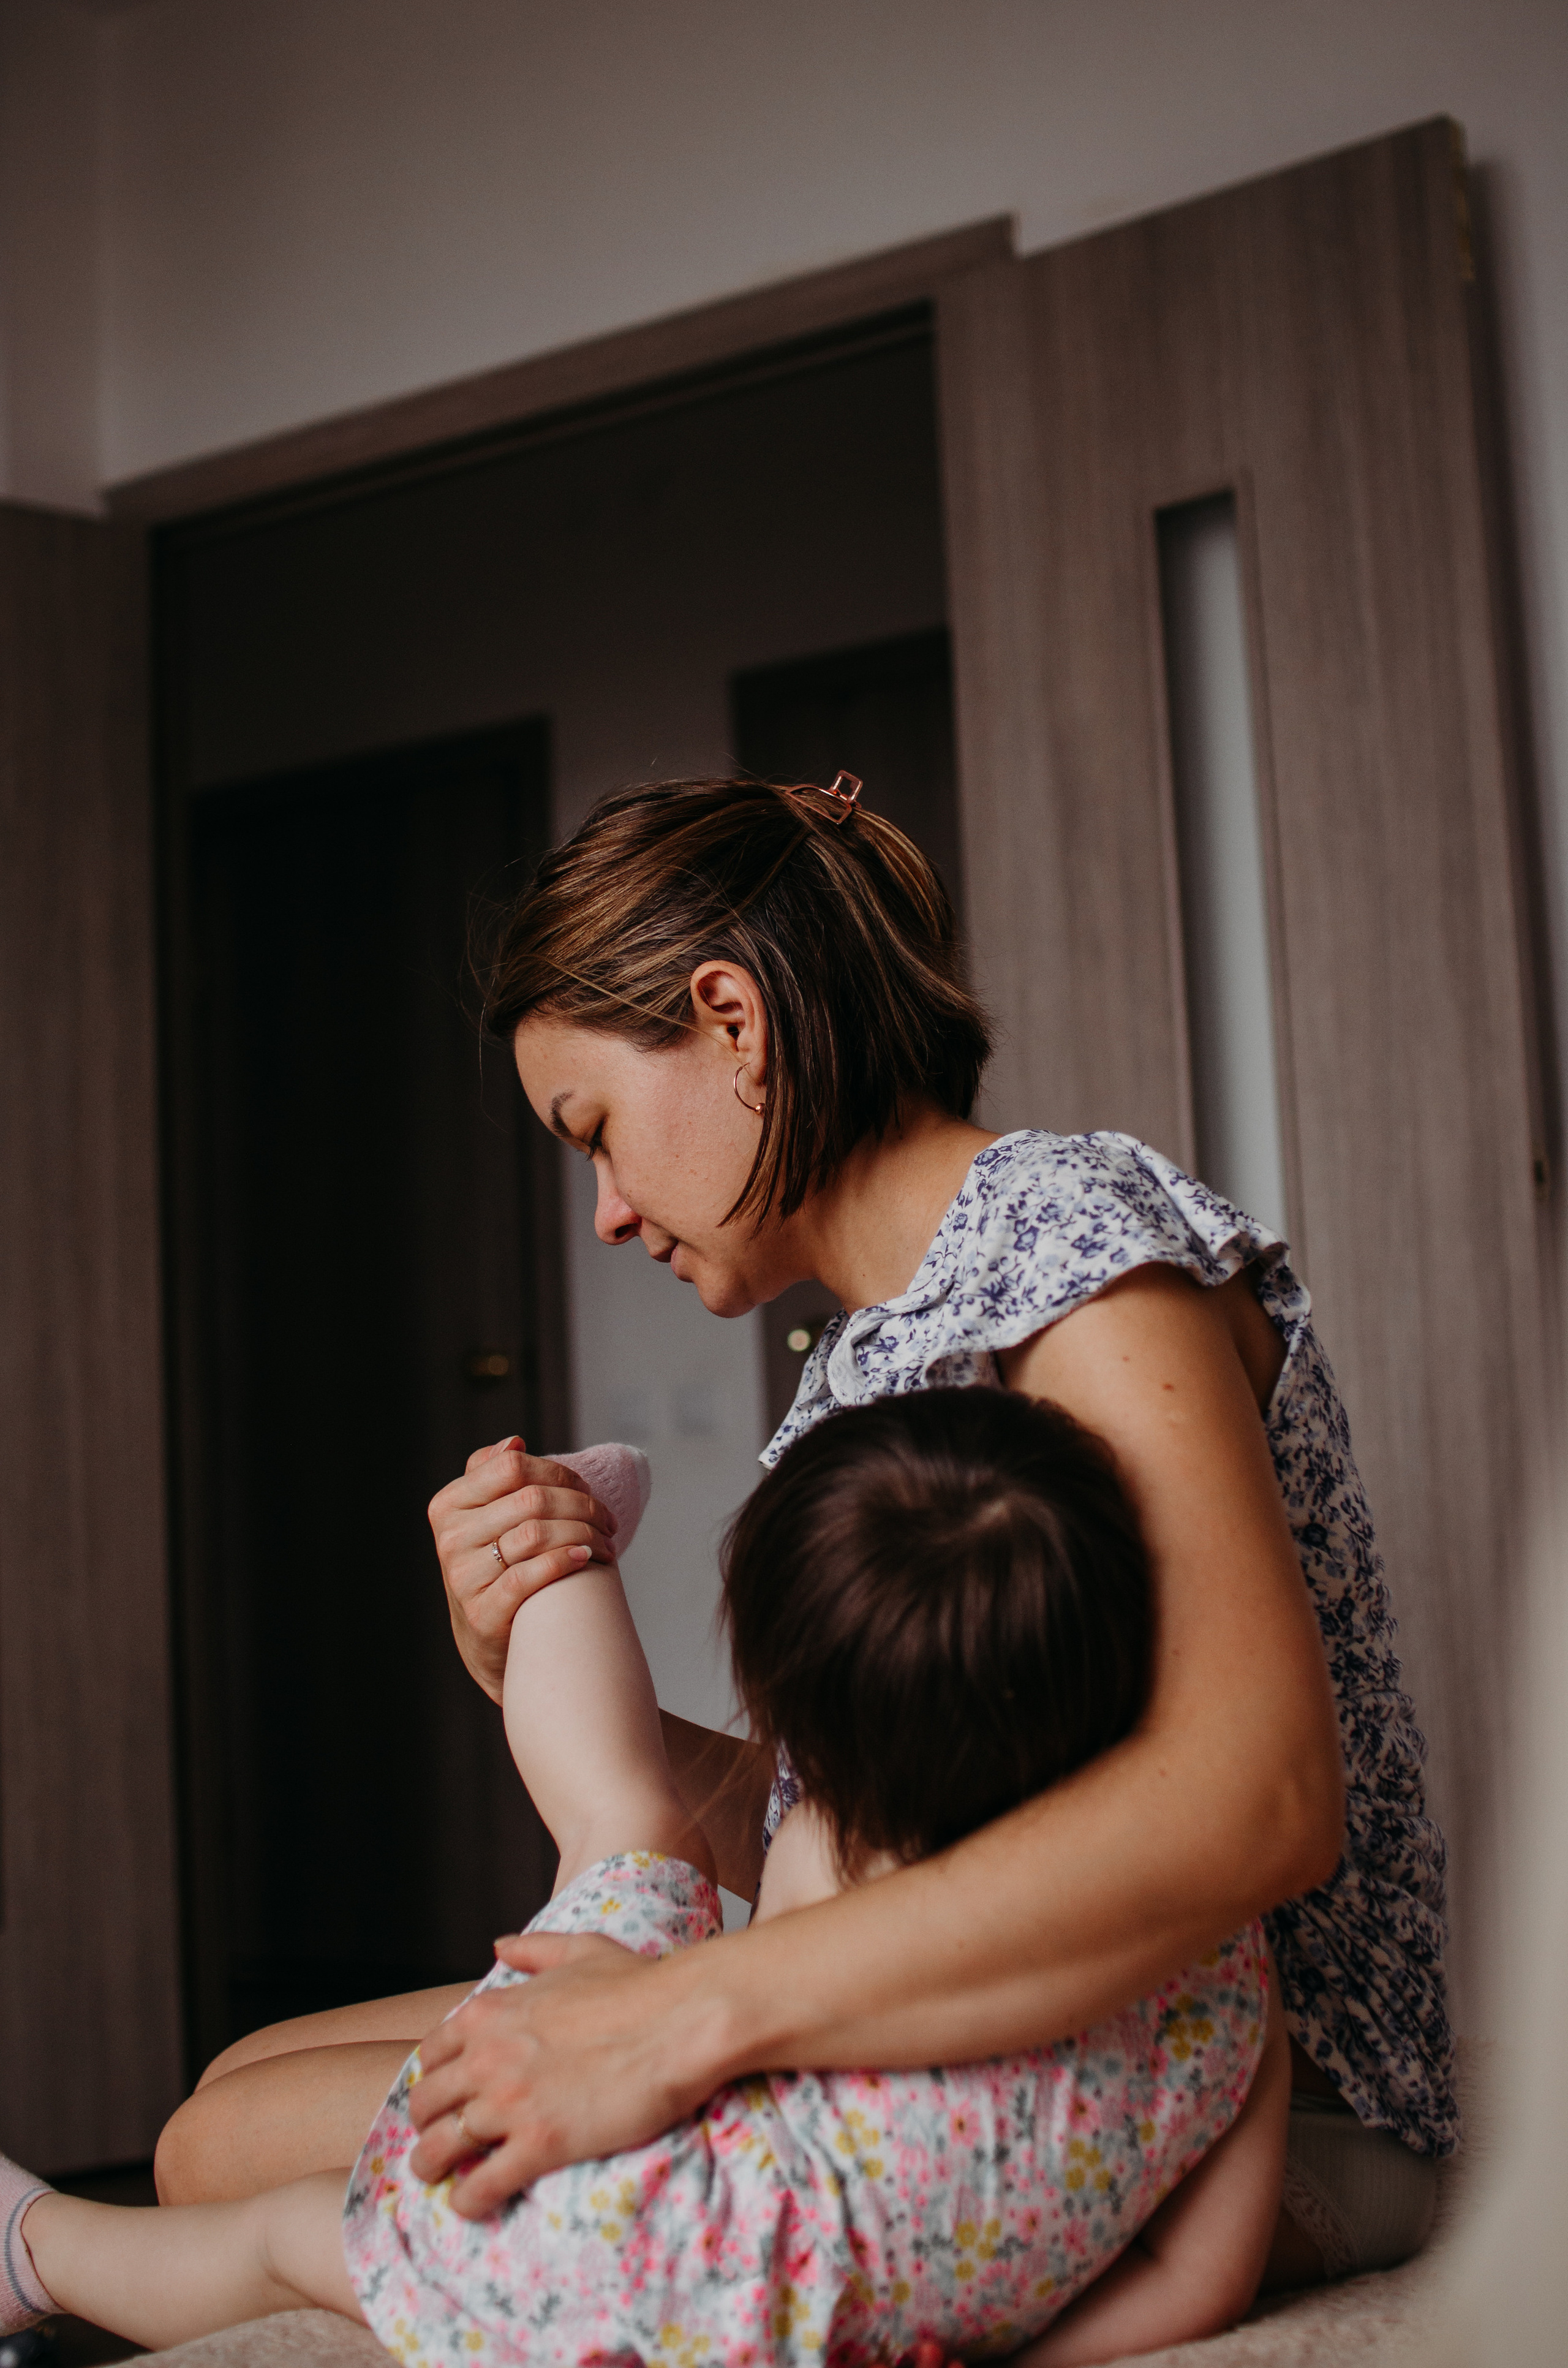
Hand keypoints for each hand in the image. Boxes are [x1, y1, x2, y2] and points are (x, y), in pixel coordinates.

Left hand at [407, 1932, 712, 2215]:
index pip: (432, 2053)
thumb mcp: (579, 1949)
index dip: (436, 2077)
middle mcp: (488, 2058)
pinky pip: (481, 2186)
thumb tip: (500, 1945)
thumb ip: (533, 1949)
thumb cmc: (639, 1983)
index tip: (448, 2094)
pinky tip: (472, 2205)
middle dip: (426, 2125)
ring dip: (432, 2167)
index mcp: (491, 2012)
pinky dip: (468, 2201)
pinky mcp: (539, 2144)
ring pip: (439, 2149)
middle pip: (426, 2103)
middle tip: (440, 2140)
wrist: (681, 2020)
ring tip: (441, 2179)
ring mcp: (510, 2103)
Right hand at [429, 1437, 619, 1700]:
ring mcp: (463, 1577)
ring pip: (535, 1534)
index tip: (586, 1490)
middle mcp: (450, 1538)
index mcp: (449, 1505)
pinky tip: (587, 1558)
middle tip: (608, 1521)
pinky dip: (564, 1562)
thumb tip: (515, 1442)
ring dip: (584, 1534)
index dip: (559, 1473)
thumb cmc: (496, 1568)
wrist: (488, 1642)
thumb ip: (492, 1475)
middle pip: (531, 1499)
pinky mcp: (482, 1613)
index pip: (512, 1467)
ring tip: (607, 1543)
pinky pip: (529, 1576)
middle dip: (582, 1506)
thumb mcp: (485, 1519)